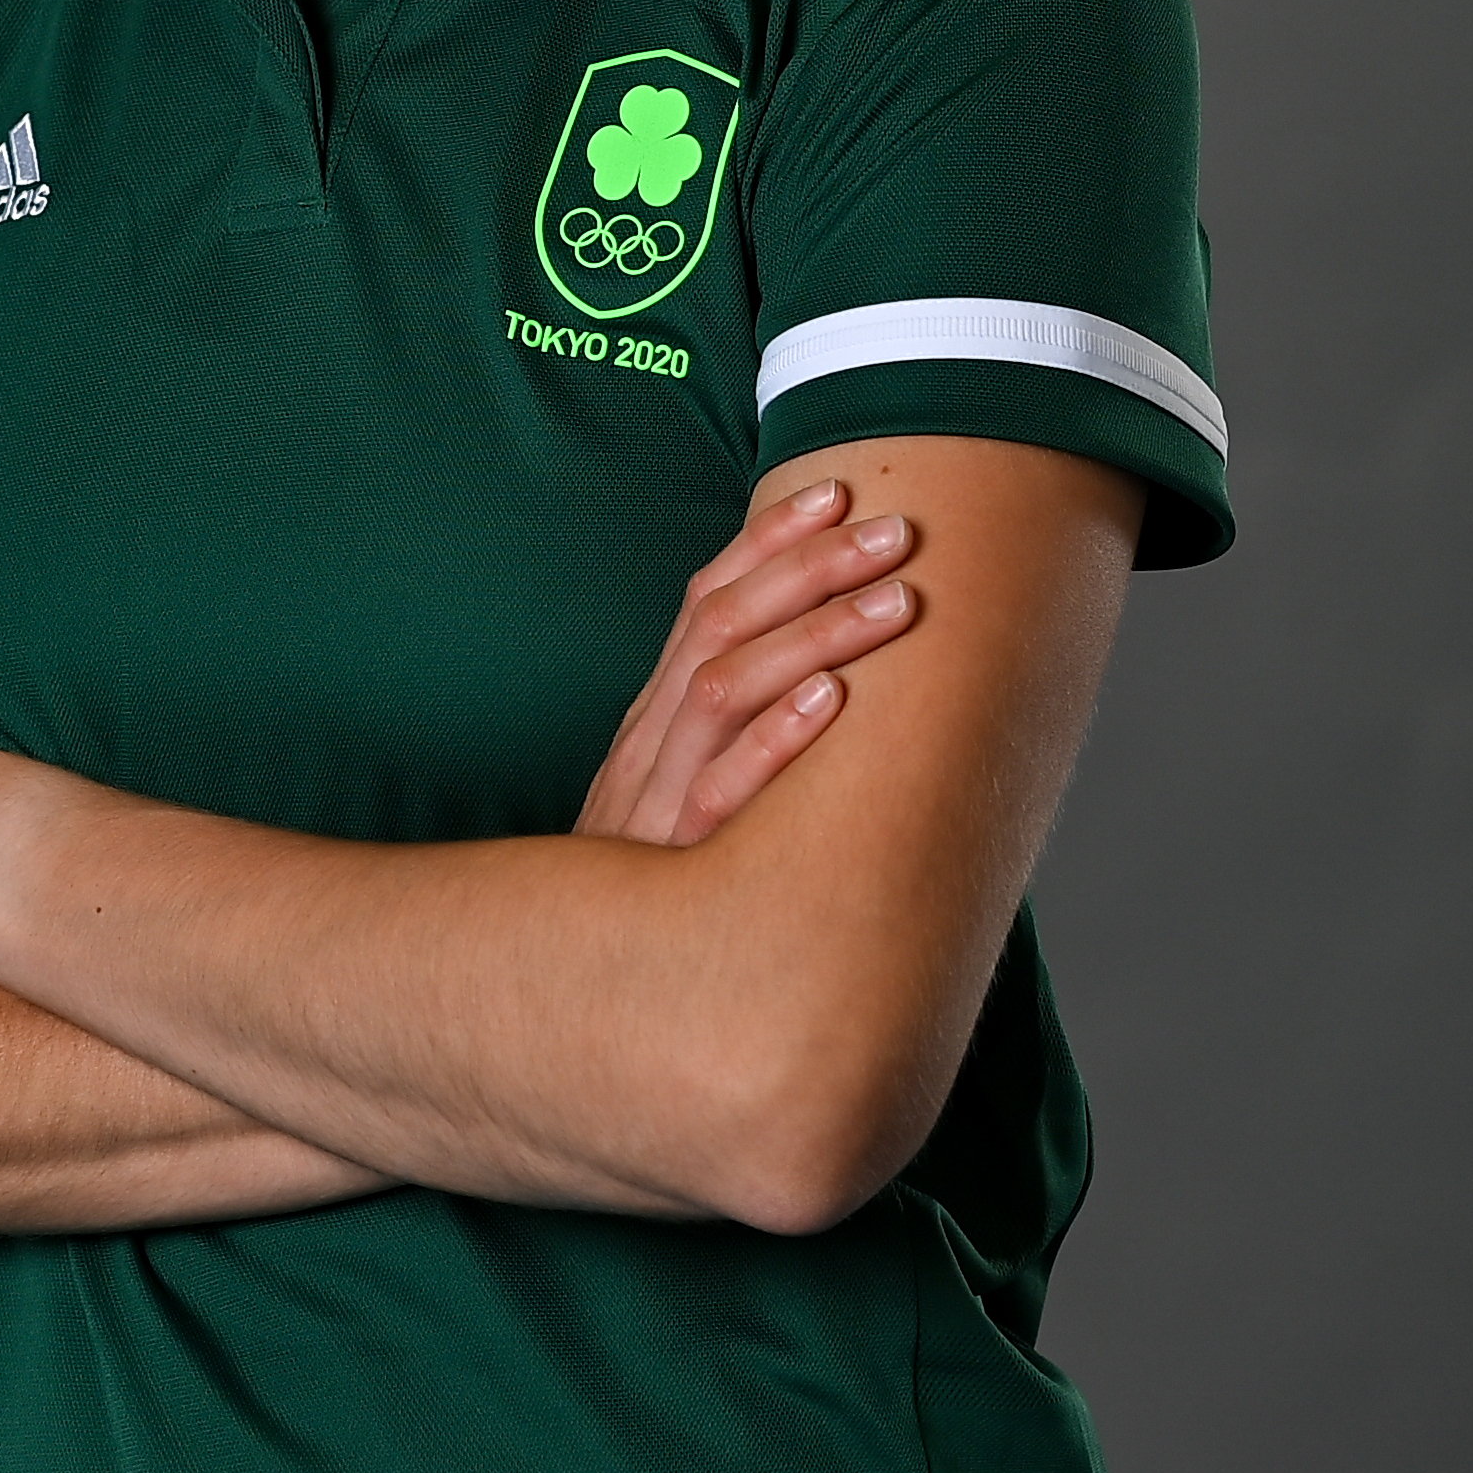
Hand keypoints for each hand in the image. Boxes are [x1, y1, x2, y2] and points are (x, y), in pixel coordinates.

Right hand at [573, 479, 919, 849]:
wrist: (576, 980)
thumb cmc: (654, 881)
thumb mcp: (679, 786)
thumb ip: (731, 728)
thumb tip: (826, 666)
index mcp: (655, 712)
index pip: (705, 596)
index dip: (770, 539)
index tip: (840, 492)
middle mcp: (651, 738)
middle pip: (720, 621)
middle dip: (811, 566)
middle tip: (896, 533)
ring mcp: (657, 796)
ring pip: (725, 685)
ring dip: (815, 633)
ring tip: (895, 603)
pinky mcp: (674, 860)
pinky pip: (723, 791)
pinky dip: (775, 739)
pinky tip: (831, 701)